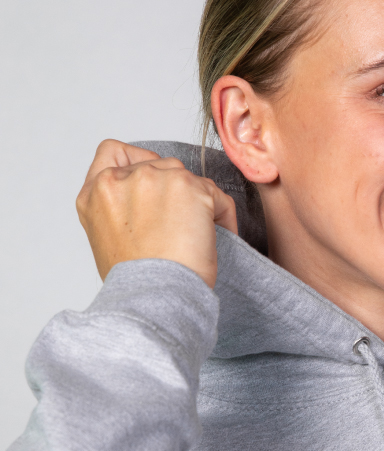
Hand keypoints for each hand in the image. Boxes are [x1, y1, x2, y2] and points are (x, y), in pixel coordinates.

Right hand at [76, 140, 237, 287]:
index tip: (152, 186)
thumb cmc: (136, 282)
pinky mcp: (188, 186)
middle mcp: (121, 179)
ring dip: (198, 203)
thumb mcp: (106, 240)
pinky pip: (216, 195)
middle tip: (179, 228)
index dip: (137, 163)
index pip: (113, 152)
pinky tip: (213, 238)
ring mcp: (154, 178)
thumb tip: (147, 205)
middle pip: (160, 165)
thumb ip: (119, 209)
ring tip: (194, 238)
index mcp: (95, 193)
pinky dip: (222, 216)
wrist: (155, 297)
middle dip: (175, 192)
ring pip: (189, 178)